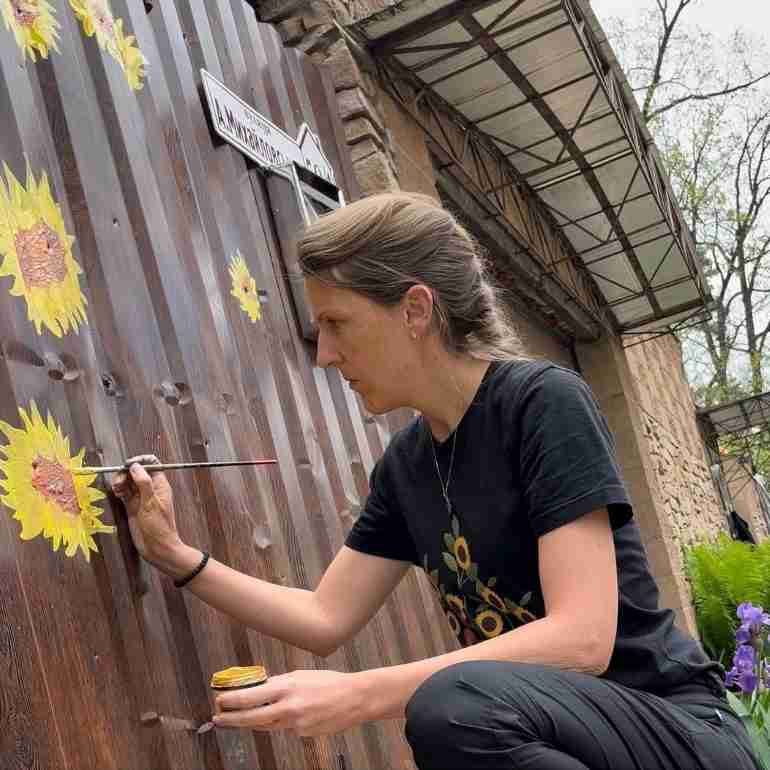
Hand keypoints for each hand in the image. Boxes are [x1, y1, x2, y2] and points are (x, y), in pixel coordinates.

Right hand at [110, 454, 180, 564]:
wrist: (157, 548)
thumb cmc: (159, 527)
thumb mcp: (151, 503)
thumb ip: (144, 483)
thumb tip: (135, 466)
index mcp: (160, 484)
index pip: (151, 463)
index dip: (140, 461)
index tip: (128, 465)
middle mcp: (150, 488)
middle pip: (136, 471)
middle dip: (126, 472)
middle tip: (118, 481)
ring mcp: (140, 497)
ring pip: (128, 481)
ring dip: (120, 481)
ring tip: (116, 488)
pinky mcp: (132, 506)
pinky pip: (124, 492)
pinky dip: (119, 490)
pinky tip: (116, 492)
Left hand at [212, 670, 369, 736]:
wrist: (354, 698)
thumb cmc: (329, 682)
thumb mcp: (300, 676)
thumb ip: (279, 683)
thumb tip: (258, 688)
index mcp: (287, 687)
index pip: (250, 696)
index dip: (231, 700)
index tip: (219, 700)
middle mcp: (288, 707)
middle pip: (251, 717)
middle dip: (231, 718)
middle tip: (218, 717)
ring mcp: (295, 724)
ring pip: (265, 725)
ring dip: (250, 722)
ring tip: (238, 719)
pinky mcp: (302, 734)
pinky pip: (283, 729)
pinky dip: (279, 723)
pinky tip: (285, 715)